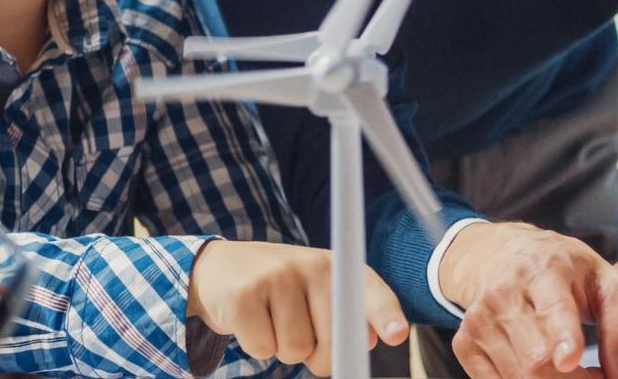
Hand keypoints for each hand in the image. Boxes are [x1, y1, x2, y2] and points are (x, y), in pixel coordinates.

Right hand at [187, 239, 407, 375]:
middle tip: (298, 328)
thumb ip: (347, 316)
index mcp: (338, 267)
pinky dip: (256, 346)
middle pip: (331, 342)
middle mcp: (312, 264)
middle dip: (316, 353)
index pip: (369, 291)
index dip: (385, 314)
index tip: (397, 334)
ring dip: (282, 348)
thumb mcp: (317, 294)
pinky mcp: (244, 294)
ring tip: (271, 318)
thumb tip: (367, 340)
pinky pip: (262, 349)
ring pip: (295, 350)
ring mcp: (277, 276)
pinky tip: (251, 319)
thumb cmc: (281, 290)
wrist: (221, 269)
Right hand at [437, 222, 617, 378]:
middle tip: (597, 377)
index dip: (563, 337)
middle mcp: (503, 293)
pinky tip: (544, 373)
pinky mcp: (464, 344)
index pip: (552, 308)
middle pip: (537, 361)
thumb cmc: (561, 269)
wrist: (502, 255)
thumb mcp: (603, 280)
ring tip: (572, 371)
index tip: (570, 360)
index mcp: (543, 270)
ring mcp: (479, 321)